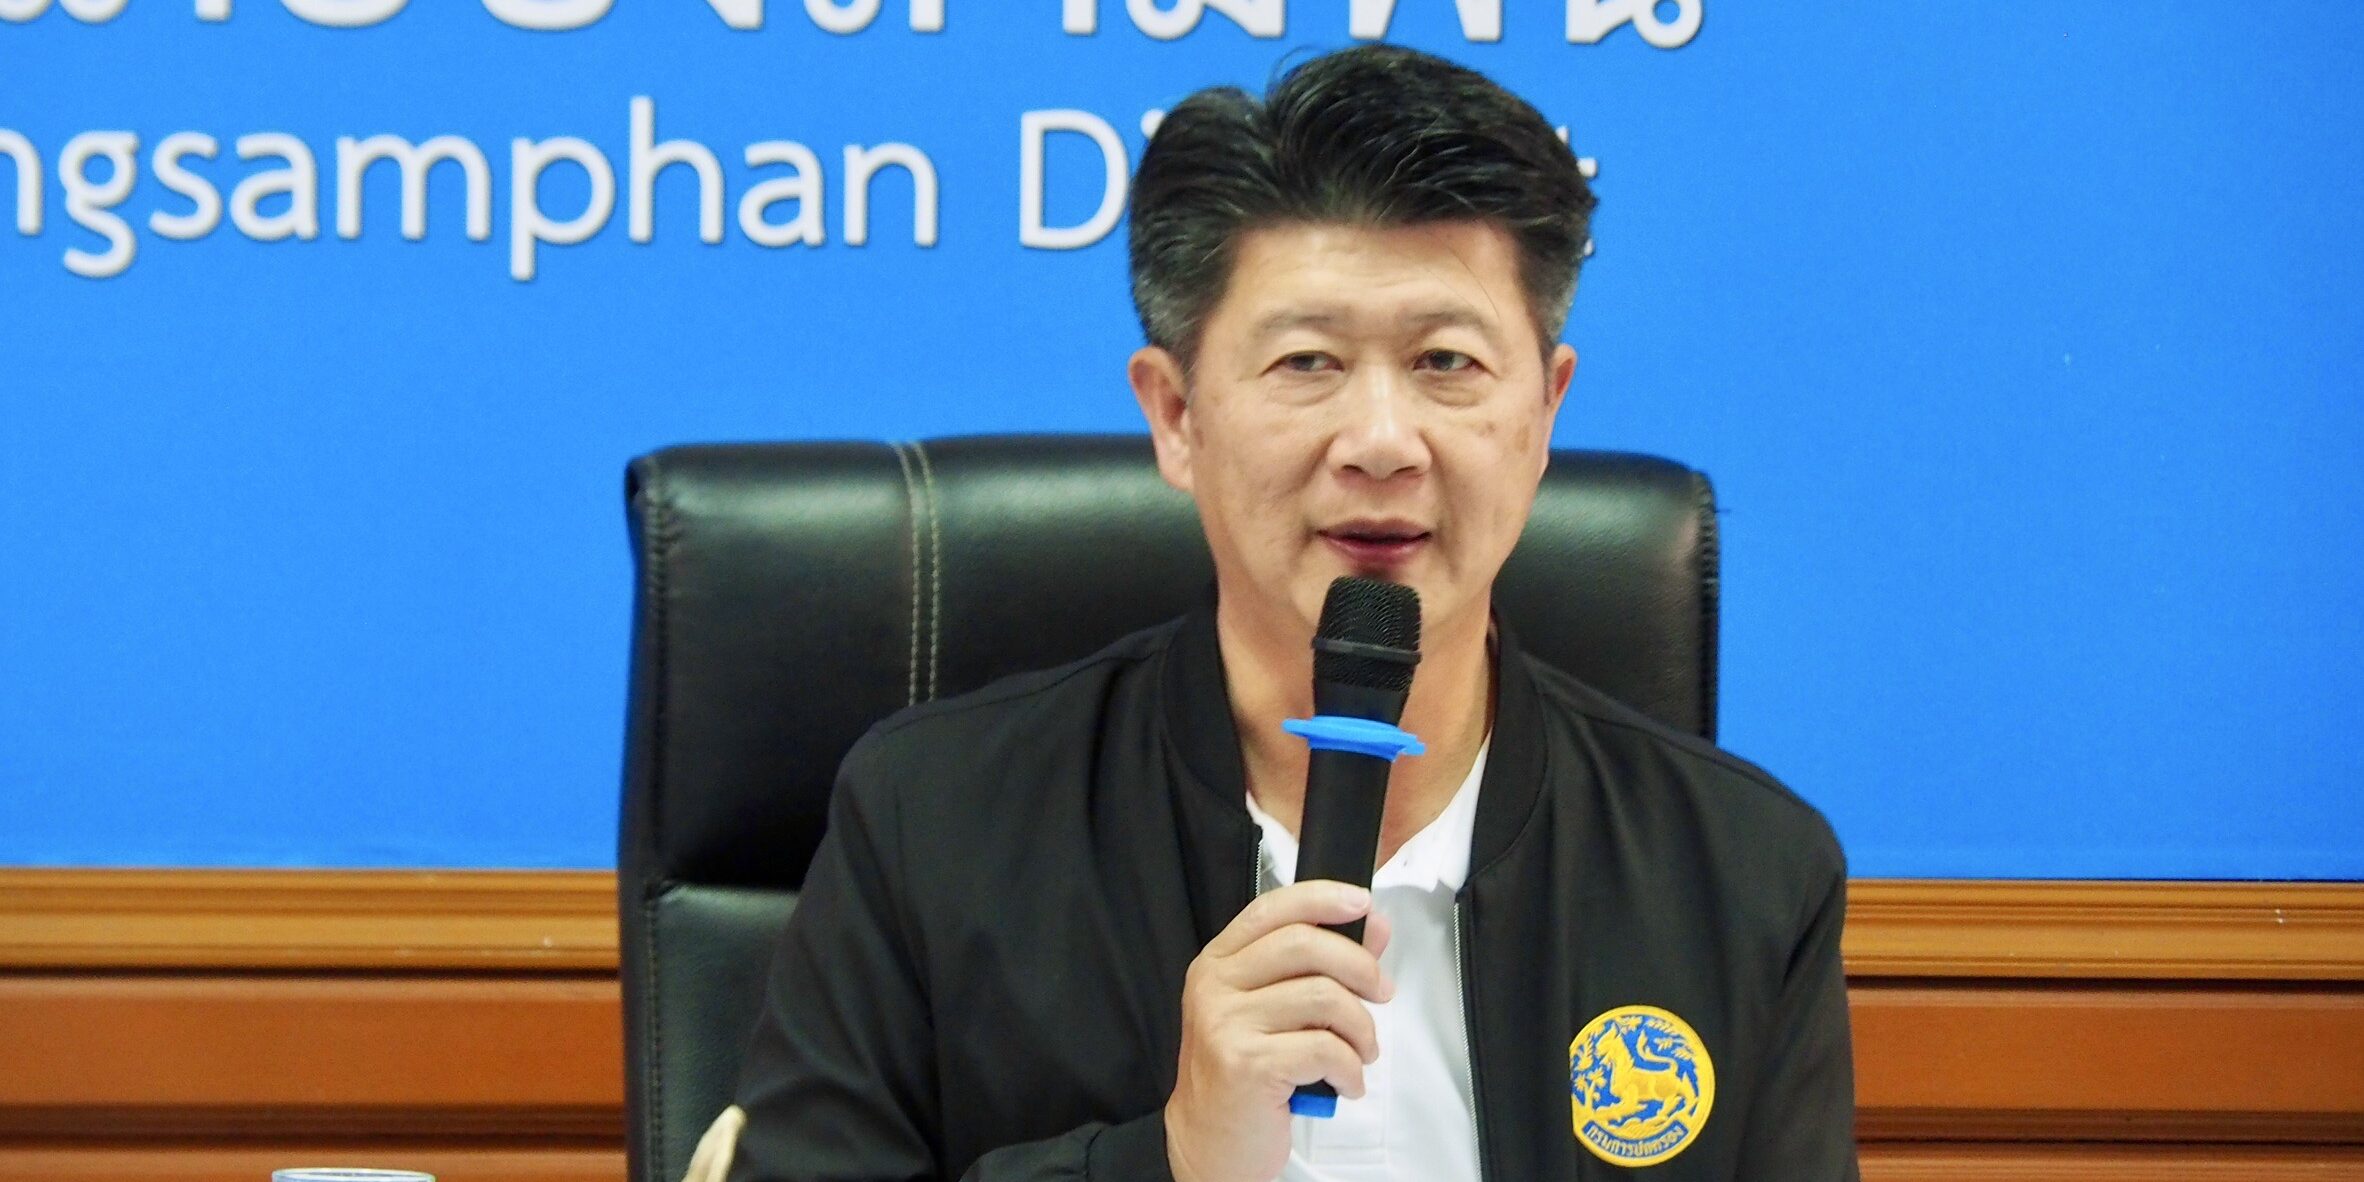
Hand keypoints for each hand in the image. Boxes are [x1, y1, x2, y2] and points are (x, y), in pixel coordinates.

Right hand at [1164, 880, 1394, 1181]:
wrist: (1211, 1141)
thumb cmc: (1247, 1072)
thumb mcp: (1278, 1011)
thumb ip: (1320, 966)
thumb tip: (1374, 926)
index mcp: (1219, 962)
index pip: (1272, 909)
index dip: (1322, 898)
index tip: (1364, 904)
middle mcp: (1215, 986)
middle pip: (1304, 944)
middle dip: (1360, 966)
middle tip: (1381, 992)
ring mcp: (1226, 1023)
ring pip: (1324, 996)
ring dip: (1361, 1027)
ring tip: (1361, 1052)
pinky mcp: (1246, 1064)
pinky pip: (1325, 1048)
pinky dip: (1350, 1069)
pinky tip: (1346, 1083)